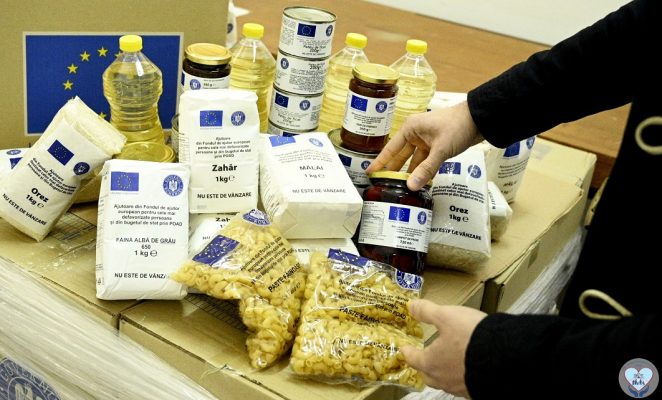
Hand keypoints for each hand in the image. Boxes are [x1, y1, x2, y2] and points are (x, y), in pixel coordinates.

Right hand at [366, 102, 482, 190]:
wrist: (480, 119)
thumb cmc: (458, 126)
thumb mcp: (440, 150)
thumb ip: (426, 169)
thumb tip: (411, 186)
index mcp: (410, 129)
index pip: (390, 149)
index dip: (380, 162)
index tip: (370, 172)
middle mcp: (415, 134)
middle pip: (401, 156)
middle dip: (394, 171)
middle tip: (383, 185)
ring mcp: (426, 140)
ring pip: (415, 161)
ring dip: (411, 173)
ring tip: (402, 188)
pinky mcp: (436, 146)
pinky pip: (426, 161)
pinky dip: (424, 171)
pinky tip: (420, 183)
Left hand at [401, 299, 486, 397]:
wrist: (505, 356)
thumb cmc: (471, 336)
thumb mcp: (446, 316)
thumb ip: (427, 311)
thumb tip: (411, 306)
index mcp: (431, 362)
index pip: (413, 358)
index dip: (407, 351)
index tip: (404, 349)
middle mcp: (444, 378)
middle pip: (428, 375)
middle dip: (424, 366)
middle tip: (423, 358)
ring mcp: (461, 387)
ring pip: (446, 382)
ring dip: (443, 372)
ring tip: (446, 363)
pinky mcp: (477, 389)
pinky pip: (464, 385)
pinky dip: (461, 377)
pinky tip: (468, 369)